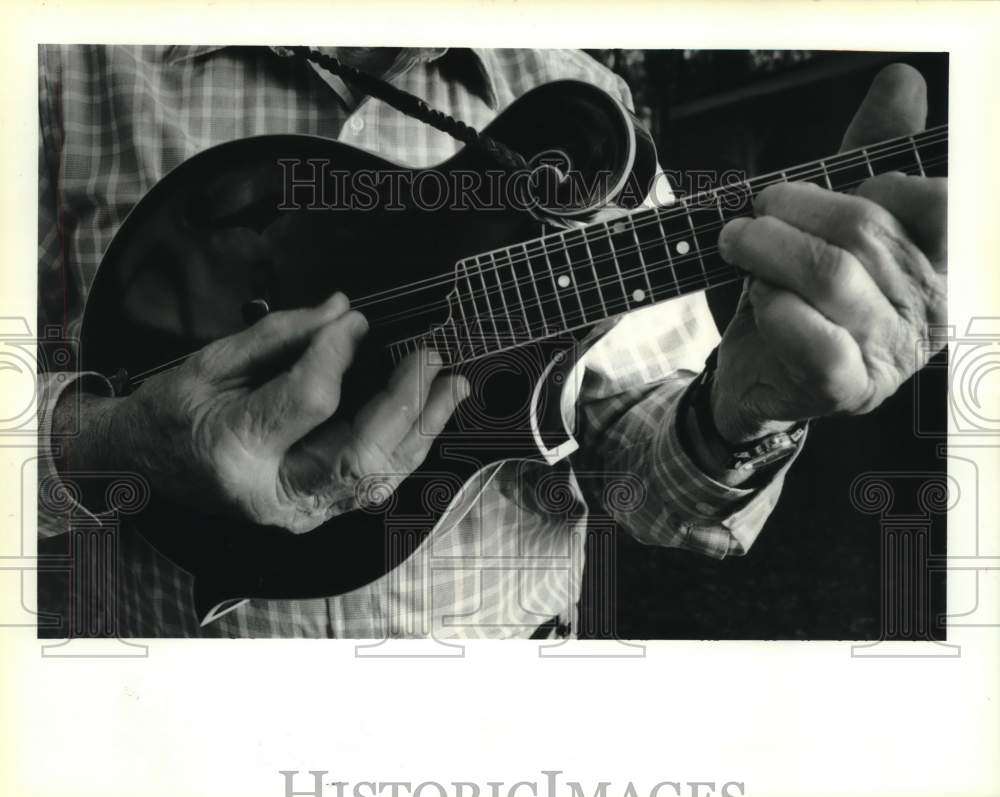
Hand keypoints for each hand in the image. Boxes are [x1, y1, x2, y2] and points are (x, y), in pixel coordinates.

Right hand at [55, 293, 468, 532]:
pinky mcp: (316, 513)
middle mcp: (272, 494)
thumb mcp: (212, 362)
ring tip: (451, 388)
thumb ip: (281, 336)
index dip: (337, 355)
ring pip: (379, 478)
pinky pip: (373, 484)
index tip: (355, 321)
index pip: (308, 401)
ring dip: (422, 430)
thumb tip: (342, 311)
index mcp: (233, 451)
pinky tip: (428, 417)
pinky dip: (406, 449)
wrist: (144, 465)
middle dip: (404, 404)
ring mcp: (298, 512)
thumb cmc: (171, 412)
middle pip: (360, 456)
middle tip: (428, 359)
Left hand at [712, 63, 946, 443]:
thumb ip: (871, 155)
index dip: (884, 186)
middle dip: (796, 207)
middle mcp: (929, 312)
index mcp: (941, 265)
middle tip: (756, 207)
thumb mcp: (839, 220)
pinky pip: (808, 333)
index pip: (940, 205)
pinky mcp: (846, 387)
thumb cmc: (807, 291)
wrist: (762, 372)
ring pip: (830, 276)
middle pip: (864, 232)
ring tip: (737, 241)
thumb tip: (901, 80)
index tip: (848, 189)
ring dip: (769, 248)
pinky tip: (759, 296)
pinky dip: (772, 303)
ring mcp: (890, 354)